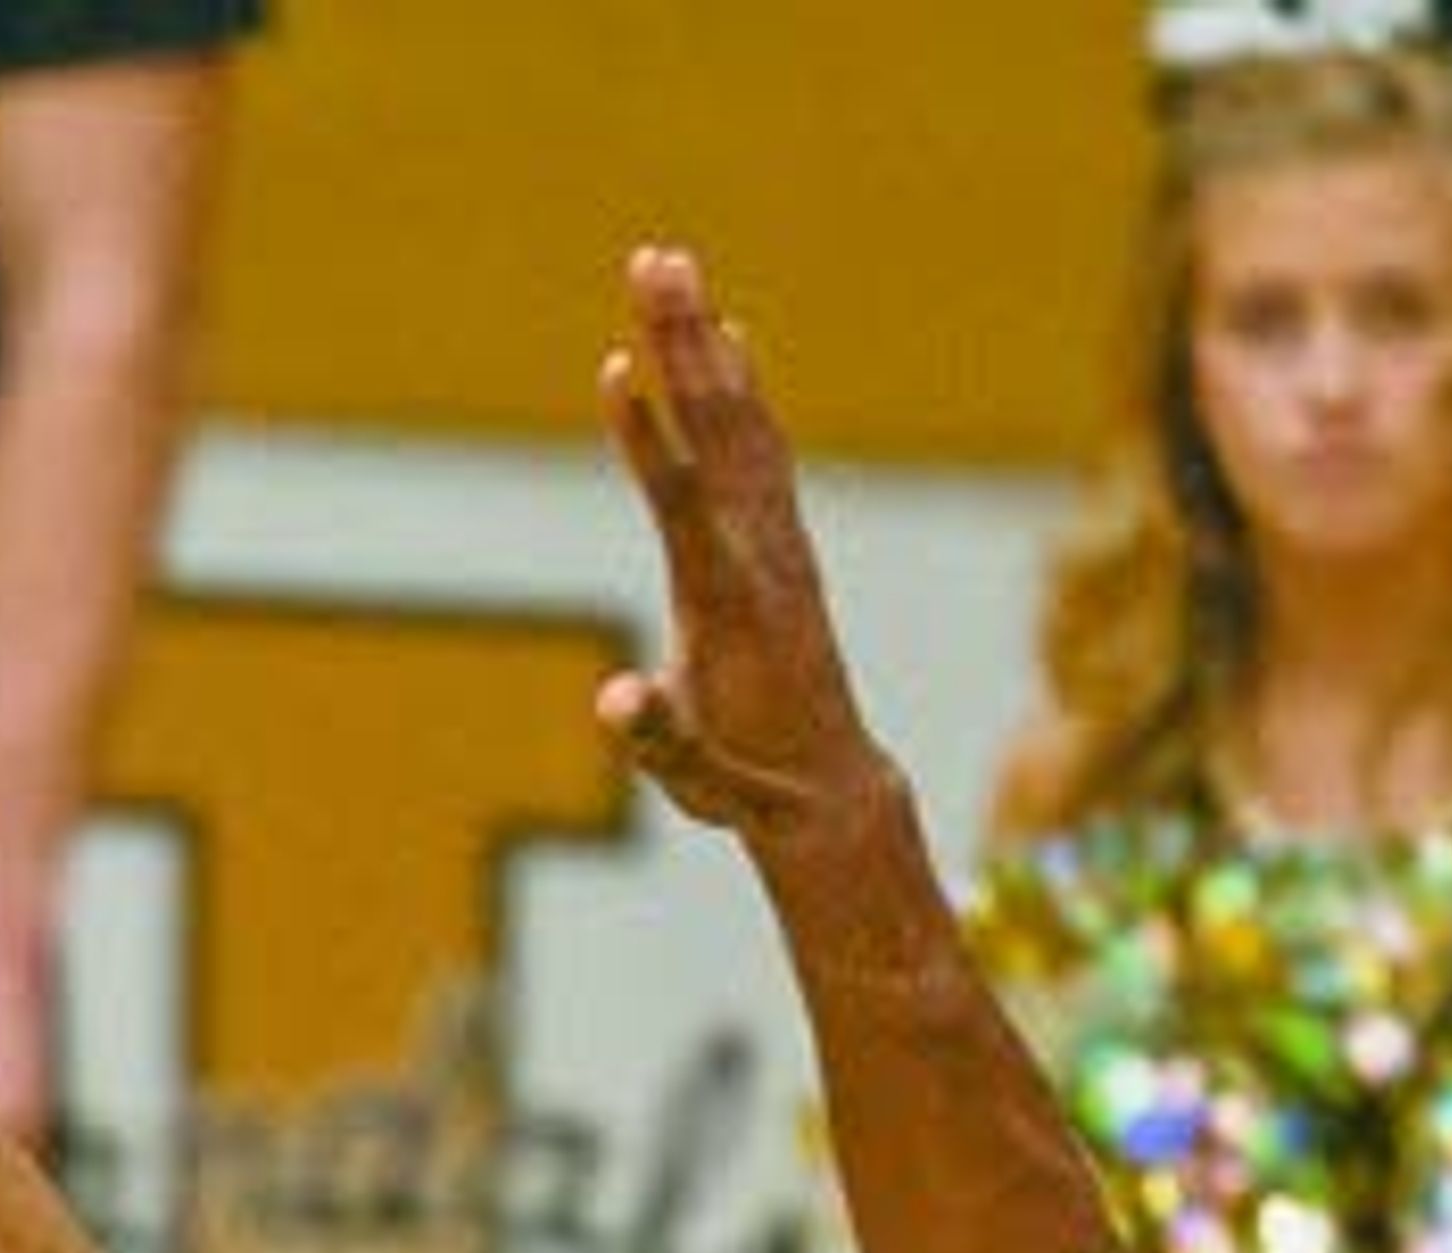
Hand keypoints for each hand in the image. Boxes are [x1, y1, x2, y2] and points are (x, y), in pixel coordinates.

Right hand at [593, 241, 893, 847]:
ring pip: (739, 421)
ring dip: (703, 340)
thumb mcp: (700, 780)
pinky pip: (763, 446)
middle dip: (679, 343)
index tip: (619, 366)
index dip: (647, 437)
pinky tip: (729, 335)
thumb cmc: (751, 788)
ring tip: (669, 265)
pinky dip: (744, 385)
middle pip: (714, 432)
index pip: (680, 504)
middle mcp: (760, 556)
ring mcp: (779, 543)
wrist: (834, 793)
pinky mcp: (786, 542)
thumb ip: (661, 739)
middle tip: (650, 261)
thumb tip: (618, 699)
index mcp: (728, 605)